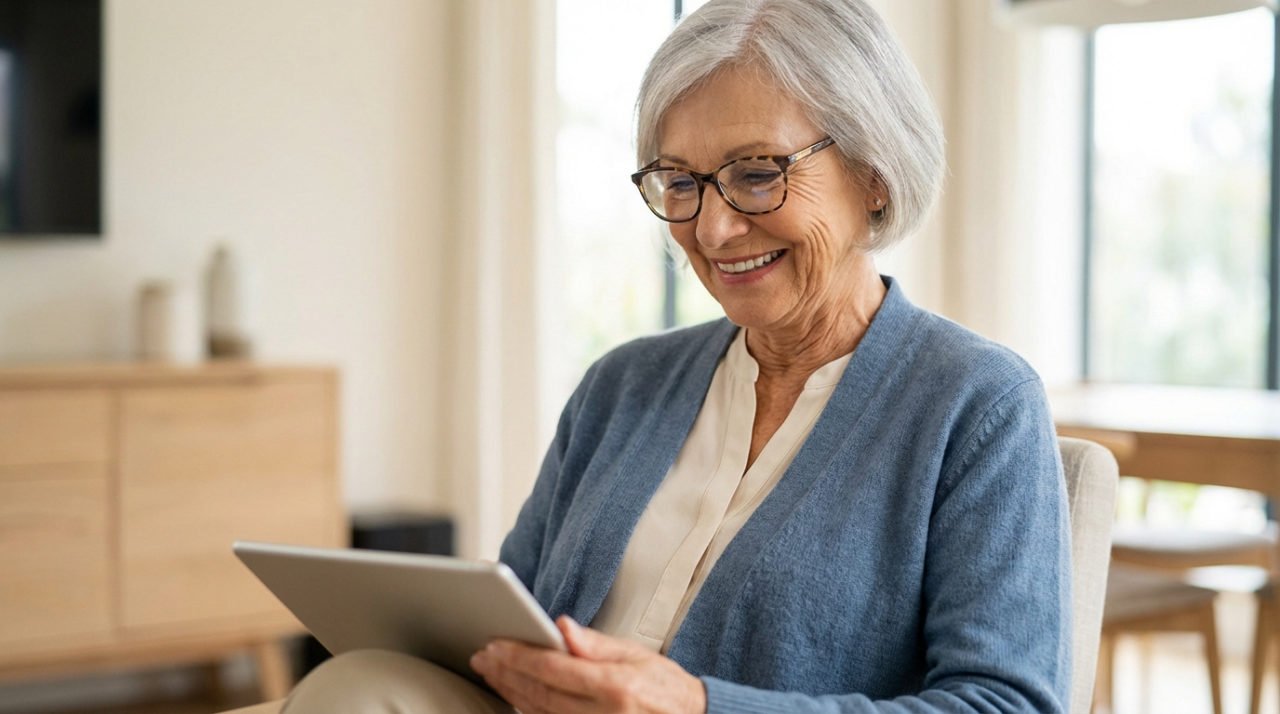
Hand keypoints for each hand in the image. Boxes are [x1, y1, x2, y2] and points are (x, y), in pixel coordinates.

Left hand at [470, 615, 706, 713]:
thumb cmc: (665, 688)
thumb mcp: (636, 655)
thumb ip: (595, 643)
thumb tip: (562, 626)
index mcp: (613, 687)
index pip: (552, 669)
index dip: (519, 656)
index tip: (495, 644)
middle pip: (538, 692)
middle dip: (505, 672)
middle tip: (481, 656)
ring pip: (537, 712)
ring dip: (509, 691)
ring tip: (490, 672)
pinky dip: (526, 709)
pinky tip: (512, 695)